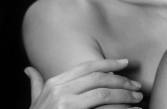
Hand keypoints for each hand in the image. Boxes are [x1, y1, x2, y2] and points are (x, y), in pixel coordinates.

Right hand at [26, 59, 142, 108]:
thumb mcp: (34, 102)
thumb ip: (35, 85)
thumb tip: (28, 69)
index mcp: (53, 84)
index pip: (86, 67)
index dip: (108, 63)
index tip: (126, 62)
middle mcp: (59, 92)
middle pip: (99, 79)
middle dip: (122, 81)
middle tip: (137, 86)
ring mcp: (66, 105)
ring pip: (104, 94)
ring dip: (125, 95)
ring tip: (138, 99)